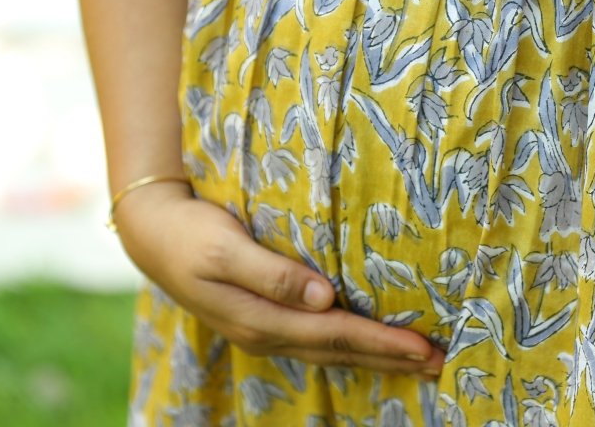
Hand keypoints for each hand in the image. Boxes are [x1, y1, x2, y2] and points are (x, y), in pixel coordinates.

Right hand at [113, 180, 444, 376]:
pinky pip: (318, 340)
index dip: (381, 343)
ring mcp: (266, 330)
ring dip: (377, 356)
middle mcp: (267, 334)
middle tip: (442, 360)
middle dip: (391, 358)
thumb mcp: (225, 250)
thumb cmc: (191, 234)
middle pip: (340, 352)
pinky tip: (371, 343)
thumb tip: (323, 298)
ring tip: (419, 359)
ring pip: (332, 351)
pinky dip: (352, 345)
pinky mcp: (266, 318)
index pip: (335, 335)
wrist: (152, 234)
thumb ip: (272, 274)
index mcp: (261, 320)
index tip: (424, 346)